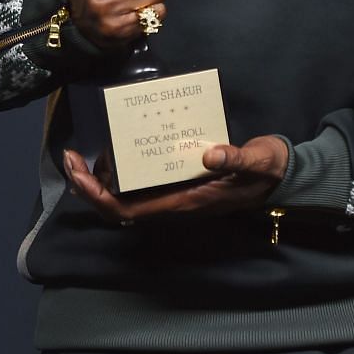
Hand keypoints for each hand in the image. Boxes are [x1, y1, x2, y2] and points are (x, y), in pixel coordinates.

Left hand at [61, 136, 290, 223]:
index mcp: (184, 203)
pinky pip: (140, 180)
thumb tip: (210, 154)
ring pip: (125, 193)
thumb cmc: (267, 170)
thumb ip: (236, 158)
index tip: (78, 172)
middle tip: (72, 155)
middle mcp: (172, 202)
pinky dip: (123, 165)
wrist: (281, 175)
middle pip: (117, 204)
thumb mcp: (256, 160)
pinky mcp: (177, 181)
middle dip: (88, 184)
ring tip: (95, 146)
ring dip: (103, 175)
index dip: (96, 197)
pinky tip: (122, 142)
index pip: (126, 211)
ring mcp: (173, 193)